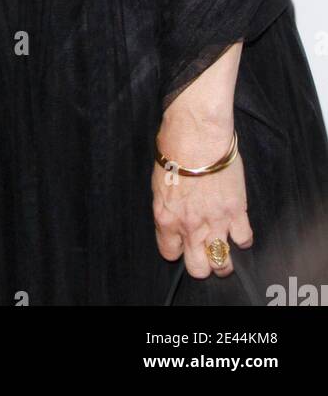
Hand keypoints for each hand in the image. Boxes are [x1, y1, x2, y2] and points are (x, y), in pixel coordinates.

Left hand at [151, 112, 252, 278]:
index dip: (177, 249)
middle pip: (198, 268)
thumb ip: (166, 206)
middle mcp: (190, 227)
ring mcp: (215, 222)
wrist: (197, 133)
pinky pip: (244, 239)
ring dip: (224, 258)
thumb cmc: (174, 148)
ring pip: (223, 263)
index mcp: (166, 218)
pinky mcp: (236, 212)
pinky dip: (243, 237)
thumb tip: (173, 215)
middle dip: (202, 263)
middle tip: (204, 252)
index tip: (181, 243)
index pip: (169, 253)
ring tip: (223, 247)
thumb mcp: (158, 181)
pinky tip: (238, 227)